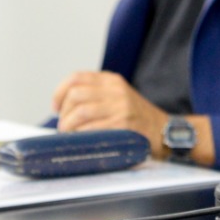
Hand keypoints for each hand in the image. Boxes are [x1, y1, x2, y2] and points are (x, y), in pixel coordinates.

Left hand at [52, 70, 169, 152]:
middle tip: (64, 127)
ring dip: (69, 127)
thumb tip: (61, 107)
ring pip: (81, 112)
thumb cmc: (135, 118)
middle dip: (63, 113)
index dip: (59, 92)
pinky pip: (92, 129)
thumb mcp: (117, 97)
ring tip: (70, 136)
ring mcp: (121, 107)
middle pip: (75, 95)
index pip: (76, 78)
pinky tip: (82, 141)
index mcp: (112, 80)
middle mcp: (116, 90)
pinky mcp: (124, 125)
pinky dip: (81, 136)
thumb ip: (95, 95)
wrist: (164, 131)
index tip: (55, 107)